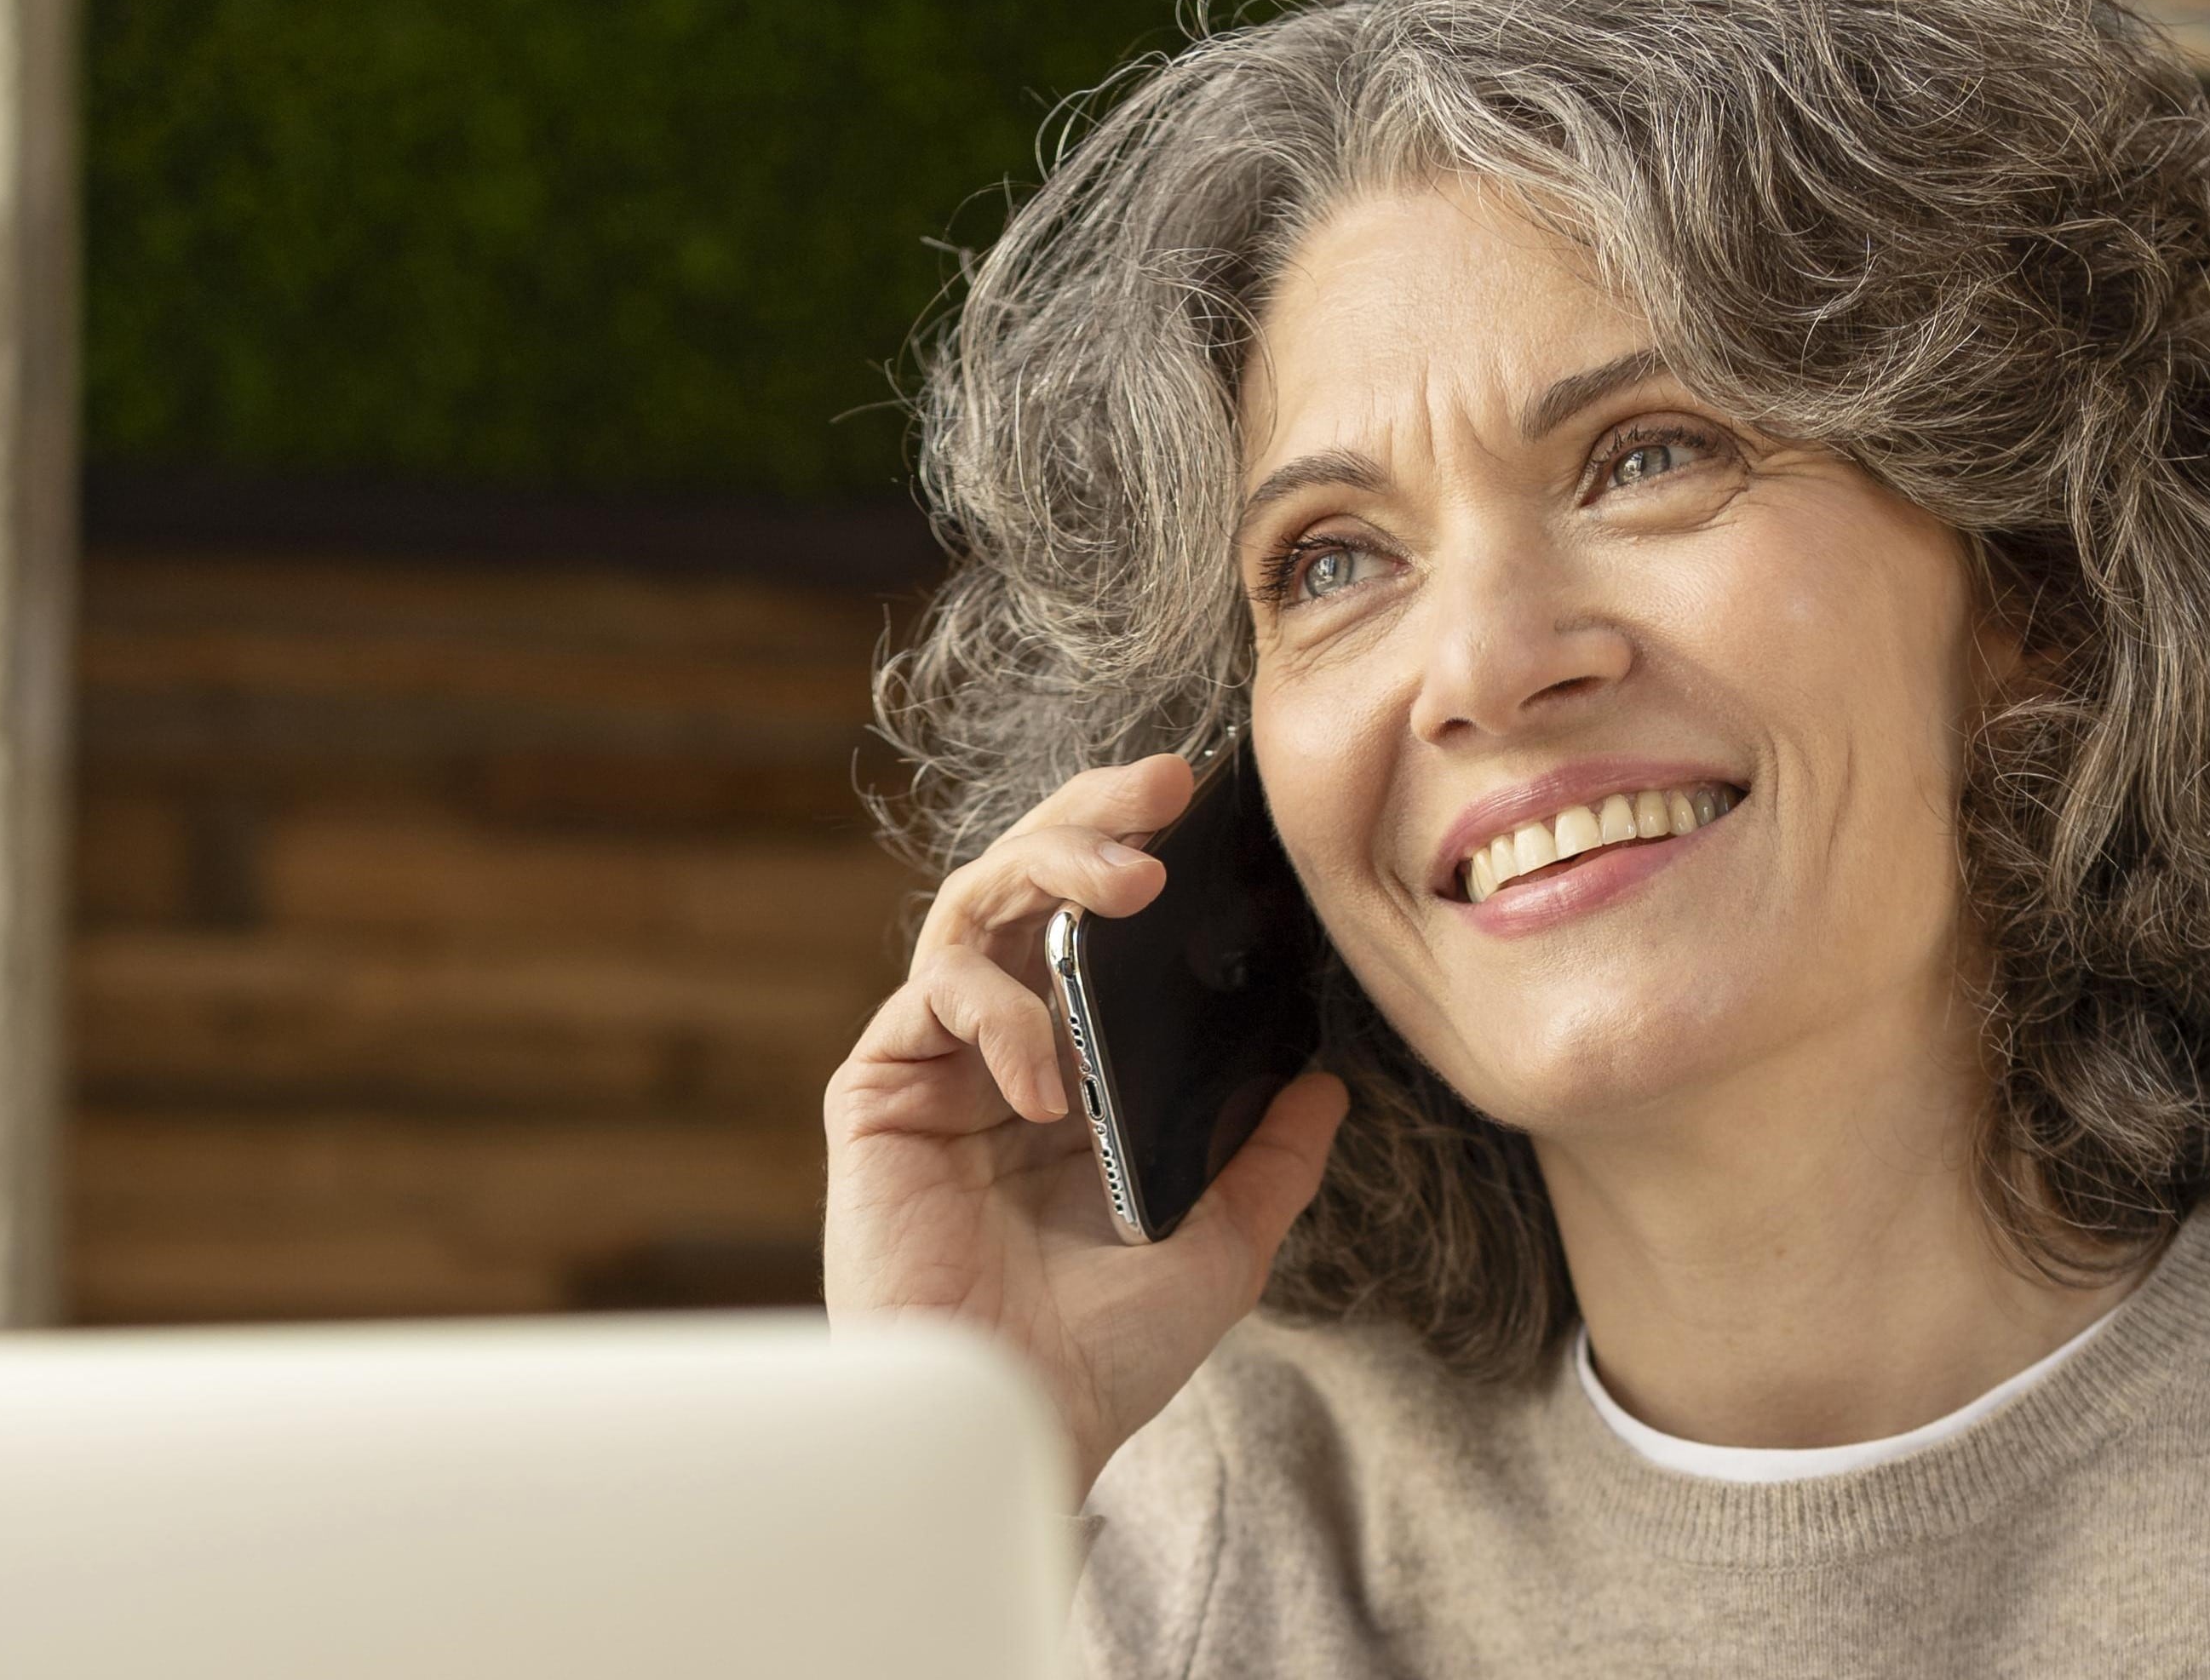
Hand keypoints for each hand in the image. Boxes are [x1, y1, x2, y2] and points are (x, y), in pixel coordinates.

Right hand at [822, 753, 1348, 1498]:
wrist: (1022, 1426)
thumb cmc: (1106, 1354)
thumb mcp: (1223, 1244)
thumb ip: (1271, 1160)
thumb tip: (1330, 1082)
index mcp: (1075, 1069)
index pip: (1095, 924)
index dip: (1137, 849)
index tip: (1205, 804)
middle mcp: (1000, 1050)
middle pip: (1028, 883)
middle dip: (1094, 815)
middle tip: (1165, 782)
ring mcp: (936, 1065)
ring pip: (974, 907)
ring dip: (1051, 868)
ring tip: (1129, 882)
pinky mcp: (879, 1094)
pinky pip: (933, 998)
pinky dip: (1000, 1016)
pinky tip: (1049, 1079)